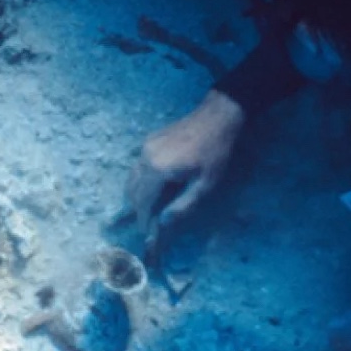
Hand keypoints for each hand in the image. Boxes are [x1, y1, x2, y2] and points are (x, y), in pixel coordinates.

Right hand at [125, 89, 244, 253]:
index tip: (146, 232)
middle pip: (133, 190)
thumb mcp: (206, 184)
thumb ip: (184, 205)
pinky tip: (154, 188)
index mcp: (157, 169)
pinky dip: (141, 182)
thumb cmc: (215, 153)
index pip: (143, 201)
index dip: (143, 219)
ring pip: (132, 178)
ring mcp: (145, 147)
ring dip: (138, 196)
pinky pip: (138, 167)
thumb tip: (164, 223)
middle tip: (147, 224)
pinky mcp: (149, 141)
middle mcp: (145, 157)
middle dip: (138, 209)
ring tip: (149, 209)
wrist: (217, 117)